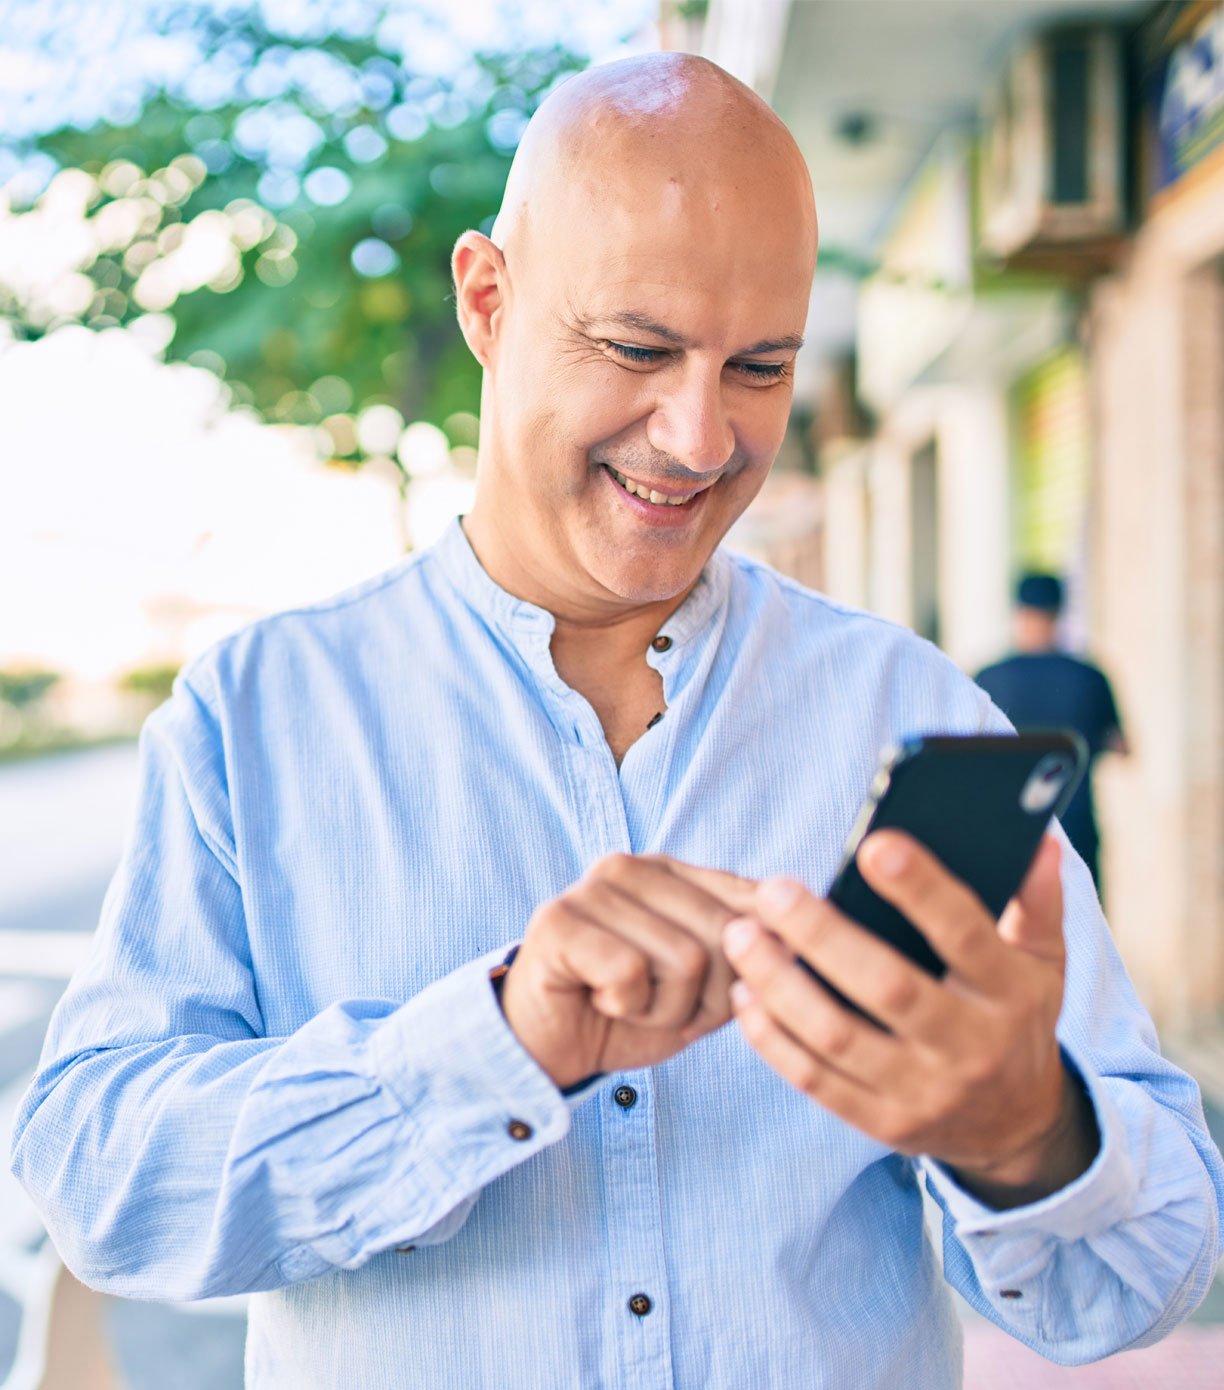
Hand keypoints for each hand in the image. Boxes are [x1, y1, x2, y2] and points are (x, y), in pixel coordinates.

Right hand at [500, 854, 757, 1090]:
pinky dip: (625, 1007)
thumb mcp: (705, 985)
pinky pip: (631, 972)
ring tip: (627, 1002)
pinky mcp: (557, 920)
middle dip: (706, 998)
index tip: (705, 994)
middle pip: (725, 936)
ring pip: (685, 960)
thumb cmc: (629, 1012)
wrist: (550, 1048)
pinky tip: (599, 999)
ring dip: (664, 1008)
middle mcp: (631, 865)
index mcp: (671, 871)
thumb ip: (747, 953)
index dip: (745, 971)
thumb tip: (795, 936)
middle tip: (657, 1003)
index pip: (753, 906)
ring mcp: (591, 887)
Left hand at [723, 833, 1098, 1206]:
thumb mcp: (1043, 960)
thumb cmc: (1015, 1015)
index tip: (875, 845)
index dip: (921, 890)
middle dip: (823, 935)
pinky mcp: (884, 1123)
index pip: (965, 935)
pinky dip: (773, 1039)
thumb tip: (1038, 838)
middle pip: (887, 988)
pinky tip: (746, 996)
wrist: (1017, 1125)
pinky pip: (816, 1081)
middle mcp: (969, 1046)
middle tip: (774, 890)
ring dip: (779, 985)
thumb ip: (1036, 900)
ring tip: (742, 936)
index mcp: (1009, 993)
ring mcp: (924, 1092)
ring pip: (838, 1037)